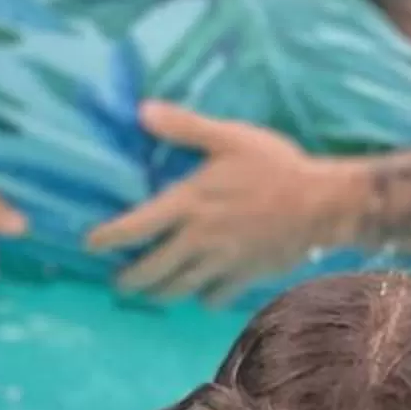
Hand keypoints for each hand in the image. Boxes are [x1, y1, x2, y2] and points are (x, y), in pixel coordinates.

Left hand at [85, 103, 344, 305]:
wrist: (322, 203)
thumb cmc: (274, 165)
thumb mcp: (229, 137)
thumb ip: (184, 127)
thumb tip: (141, 110)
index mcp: (188, 204)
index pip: (133, 228)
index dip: (106, 239)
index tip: (89, 245)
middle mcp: (197, 239)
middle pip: (150, 272)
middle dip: (129, 280)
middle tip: (118, 280)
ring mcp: (220, 263)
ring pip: (177, 290)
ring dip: (158, 294)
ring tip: (149, 292)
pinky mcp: (243, 277)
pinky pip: (213, 298)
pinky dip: (201, 298)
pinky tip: (200, 291)